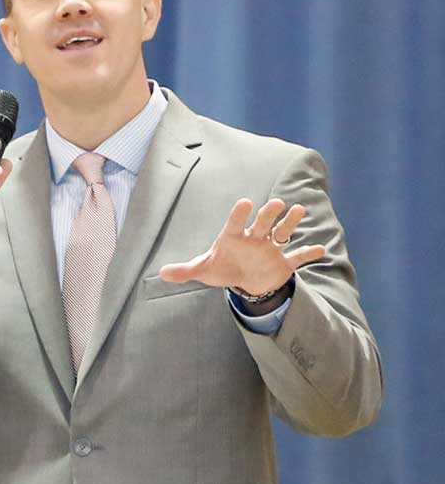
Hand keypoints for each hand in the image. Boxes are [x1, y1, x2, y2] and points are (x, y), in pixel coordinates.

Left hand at [157, 198, 324, 298]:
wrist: (245, 280)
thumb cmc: (223, 268)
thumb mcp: (203, 270)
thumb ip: (185, 270)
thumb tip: (162, 273)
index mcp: (234, 237)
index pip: (235, 222)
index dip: (239, 214)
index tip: (244, 203)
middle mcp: (255, 238)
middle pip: (262, 223)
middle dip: (268, 214)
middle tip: (275, 203)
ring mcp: (270, 249)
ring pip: (282, 233)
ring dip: (290, 223)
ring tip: (299, 211)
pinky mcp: (283, 263)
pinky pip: (297, 258)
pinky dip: (307, 254)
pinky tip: (320, 250)